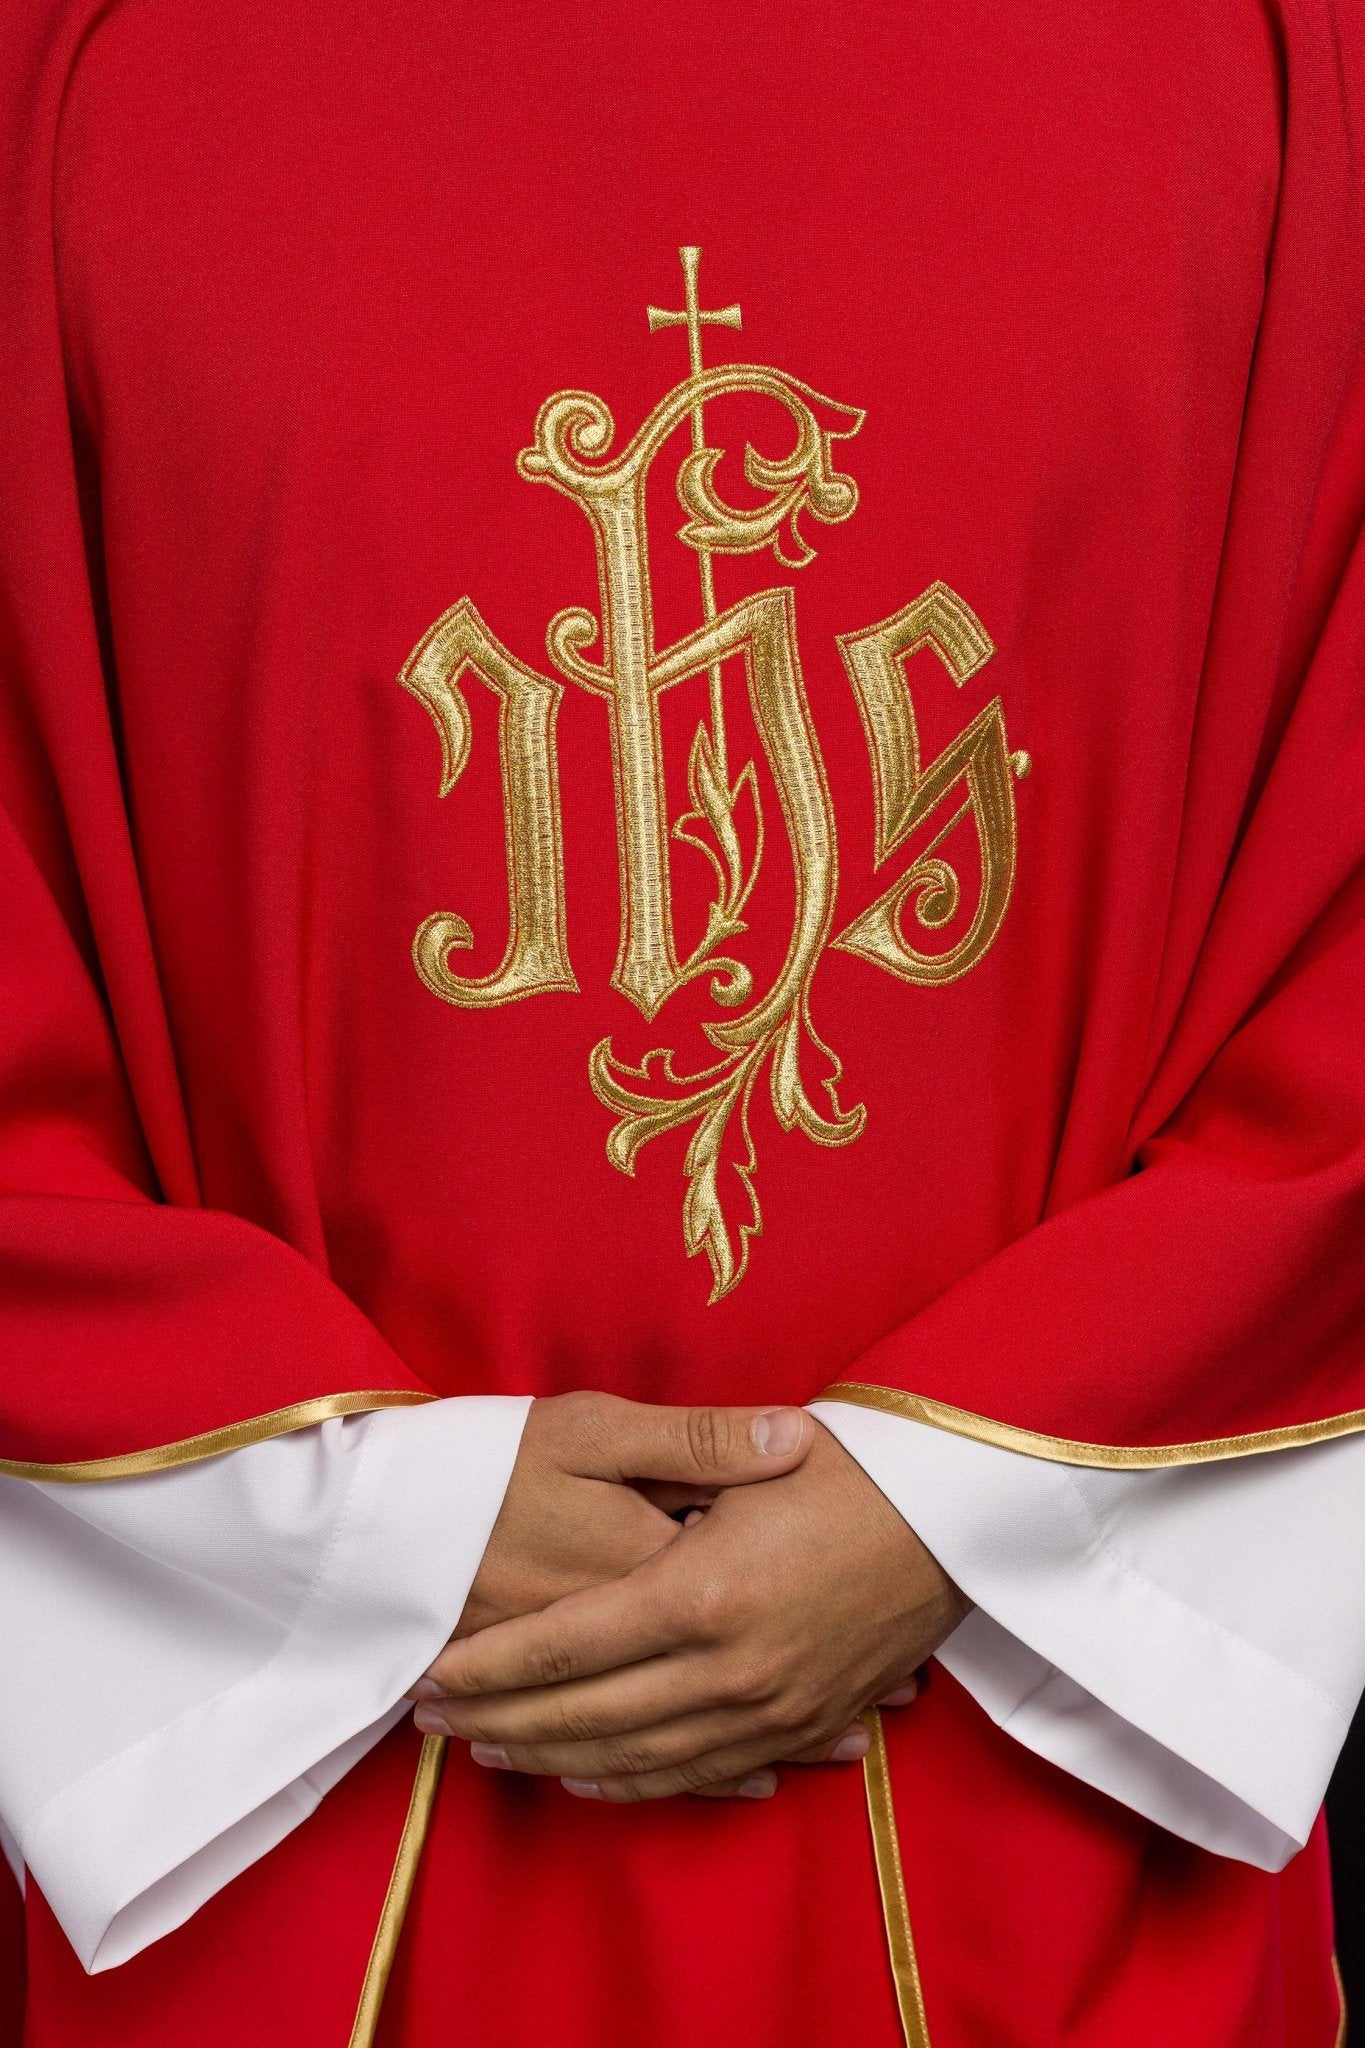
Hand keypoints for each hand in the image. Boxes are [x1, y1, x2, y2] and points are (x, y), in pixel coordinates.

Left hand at [414, 1420, 966, 1798]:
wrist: (957, 1518)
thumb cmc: (850, 1466)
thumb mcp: (752, 1454)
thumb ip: (672, 1473)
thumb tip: (584, 1504)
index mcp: (703, 1592)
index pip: (569, 1646)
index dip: (494, 1665)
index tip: (436, 1672)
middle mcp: (731, 1668)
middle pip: (588, 1714)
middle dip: (502, 1719)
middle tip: (437, 1719)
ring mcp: (770, 1709)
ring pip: (637, 1755)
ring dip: (555, 1757)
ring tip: (493, 1749)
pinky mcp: (801, 1725)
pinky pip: (699, 1773)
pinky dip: (634, 1780)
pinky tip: (591, 1776)